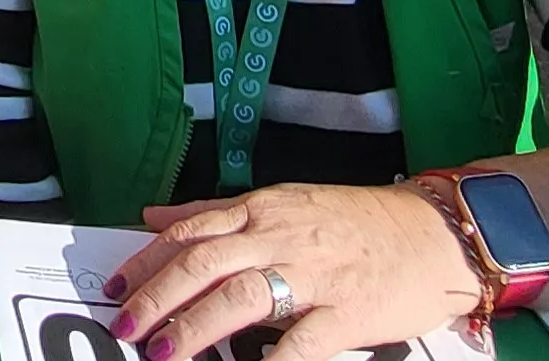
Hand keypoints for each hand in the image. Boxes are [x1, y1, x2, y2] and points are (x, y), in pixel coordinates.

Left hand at [105, 183, 481, 360]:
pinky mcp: (348, 311)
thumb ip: (215, 214)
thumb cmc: (356, 223)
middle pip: (204, 263)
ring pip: (243, 295)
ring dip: (197, 326)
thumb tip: (154, 217)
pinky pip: (304, 341)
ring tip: (165, 354)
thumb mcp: (282, 204)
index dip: (146, 262)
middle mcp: (282, 236)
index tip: (113, 289)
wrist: (435, 233)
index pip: (189, 233)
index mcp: (262, 211)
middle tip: (125, 329)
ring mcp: (315, 274)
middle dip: (157, 297)